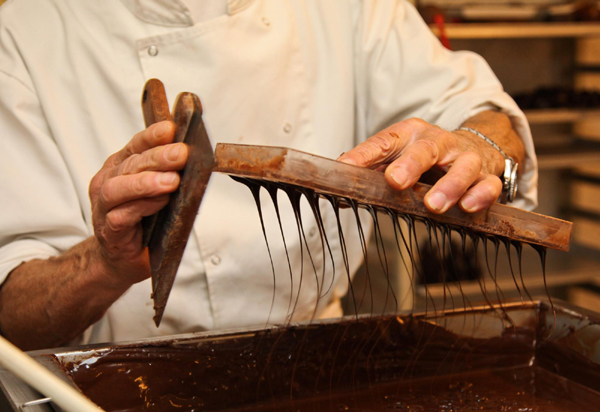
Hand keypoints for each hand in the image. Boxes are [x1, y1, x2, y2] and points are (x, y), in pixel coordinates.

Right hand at [88, 121, 187, 284]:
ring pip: (119, 188)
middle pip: (131, 164)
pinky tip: (159, 203)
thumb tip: (195, 158)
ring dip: (146, 182)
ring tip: (171, 181)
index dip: (152, 136)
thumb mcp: (157, 192)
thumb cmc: (142, 222)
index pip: (136, 145)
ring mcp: (104, 206)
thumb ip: (169, 174)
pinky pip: (121, 216)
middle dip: (158, 157)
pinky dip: (142, 208)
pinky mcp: (109, 231)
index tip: (171, 128)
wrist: (120, 259)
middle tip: (181, 153)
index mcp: (121, 167)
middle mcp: (108, 182)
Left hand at [338, 117, 506, 213]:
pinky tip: (467, 207)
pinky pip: (488, 184)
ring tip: (434, 205)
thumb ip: (369, 172)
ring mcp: (464, 158)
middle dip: (410, 165)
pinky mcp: (486, 176)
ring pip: (462, 167)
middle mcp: (438, 142)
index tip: (345, 168)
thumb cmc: (425, 156)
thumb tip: (338, 194)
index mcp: (410, 135)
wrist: (473, 147)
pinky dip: (480, 195)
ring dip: (449, 185)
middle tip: (395, 181)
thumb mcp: (395, 157)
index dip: (364, 155)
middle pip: (426, 149)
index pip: (384, 142)